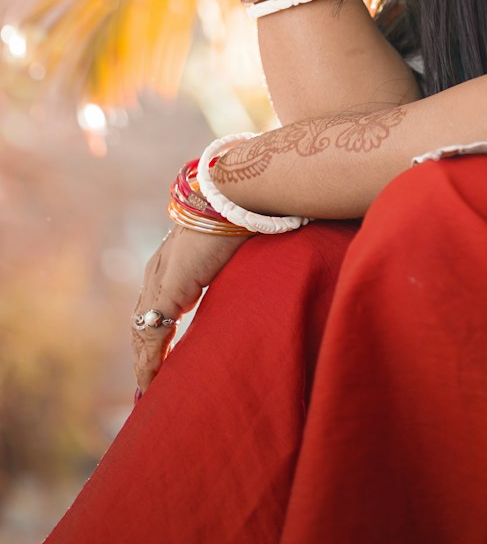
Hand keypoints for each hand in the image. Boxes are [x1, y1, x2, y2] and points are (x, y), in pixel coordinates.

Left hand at [131, 226, 250, 393]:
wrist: (236, 196)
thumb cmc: (239, 218)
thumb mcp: (228, 253)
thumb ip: (222, 271)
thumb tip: (244, 285)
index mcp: (170, 264)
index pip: (153, 310)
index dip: (152, 339)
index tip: (155, 365)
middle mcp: (158, 273)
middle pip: (142, 324)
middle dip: (143, 356)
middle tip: (147, 387)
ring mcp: (161, 280)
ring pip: (143, 331)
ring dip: (144, 362)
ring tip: (149, 389)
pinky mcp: (171, 288)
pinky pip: (155, 332)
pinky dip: (151, 358)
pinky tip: (153, 377)